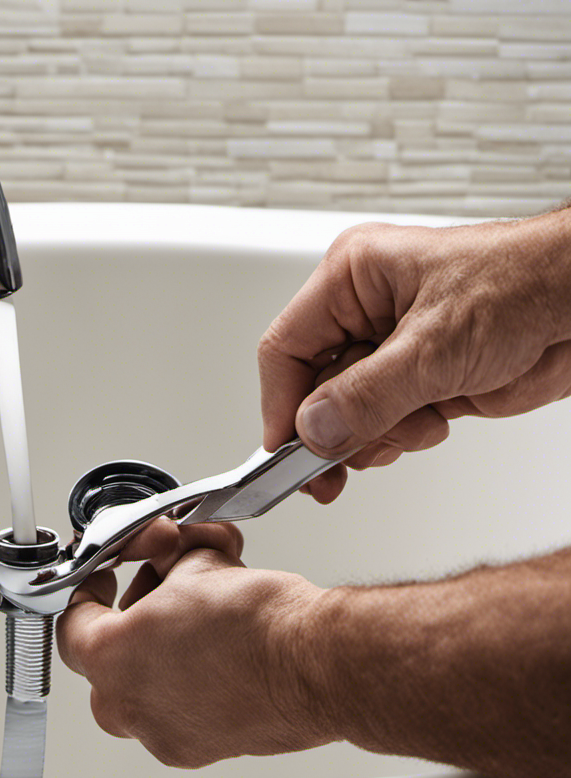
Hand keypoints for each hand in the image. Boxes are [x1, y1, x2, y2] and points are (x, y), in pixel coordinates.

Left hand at [55, 518, 332, 768]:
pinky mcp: (196, 749)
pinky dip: (190, 680)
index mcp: (109, 657)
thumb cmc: (261, 625)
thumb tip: (169, 555)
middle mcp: (125, 706)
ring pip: (144, 680)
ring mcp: (159, 734)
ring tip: (205, 616)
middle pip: (110, 651)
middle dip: (139, 612)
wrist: (316, 667)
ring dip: (166, 645)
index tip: (105, 577)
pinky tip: (219, 654)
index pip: (73, 621)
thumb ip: (166, 559)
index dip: (91, 588)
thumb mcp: (197, 563)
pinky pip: (175, 708)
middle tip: (170, 585)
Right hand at [259, 211, 570, 502]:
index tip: (284, 451)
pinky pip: (381, 425)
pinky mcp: (418, 381)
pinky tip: (433, 420)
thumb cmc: (527, 285)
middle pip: (312, 389)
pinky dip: (402, 437)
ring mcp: (392, 351)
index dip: (281, 404)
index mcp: (353, 279)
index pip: (286, 349)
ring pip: (346, 415)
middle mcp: (365, 313)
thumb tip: (313, 430)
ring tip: (416, 422)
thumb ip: (365, 396)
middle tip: (334, 467)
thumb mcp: (434, 346)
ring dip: (376, 434)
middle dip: (335, 429)